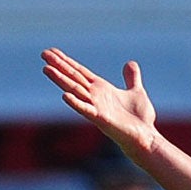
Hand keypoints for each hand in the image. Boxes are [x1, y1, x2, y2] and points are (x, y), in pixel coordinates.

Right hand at [42, 49, 158, 158]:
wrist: (147, 138)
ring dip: (61, 80)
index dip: (67, 62)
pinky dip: (76, 103)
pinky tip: (64, 95)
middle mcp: (96, 97)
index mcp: (101, 89)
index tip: (52, 51)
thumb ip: (131, 79)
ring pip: (75, 91)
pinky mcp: (102, 119)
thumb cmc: (140, 120)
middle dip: (59, 66)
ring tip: (46, 69)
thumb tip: (130, 63)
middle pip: (74, 78)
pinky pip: (87, 110)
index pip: (80, 72)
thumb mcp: (136, 92)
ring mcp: (97, 108)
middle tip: (43, 54)